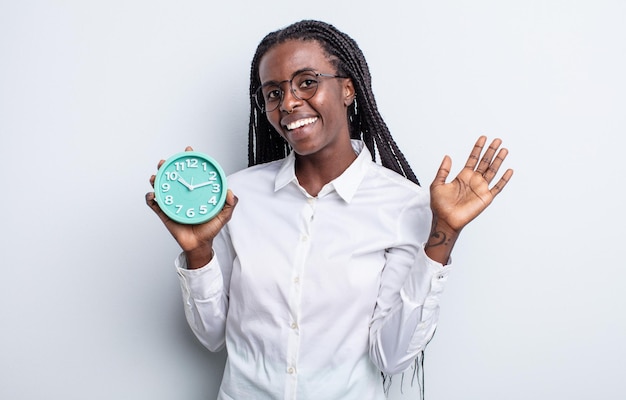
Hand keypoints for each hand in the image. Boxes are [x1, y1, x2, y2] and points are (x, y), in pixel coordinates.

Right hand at [145, 146, 237, 268]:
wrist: (199, 245)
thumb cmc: (210, 229)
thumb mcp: (223, 216)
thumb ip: (229, 204)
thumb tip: (230, 192)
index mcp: (195, 192)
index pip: (191, 172)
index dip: (189, 160)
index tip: (188, 150)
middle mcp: (182, 194)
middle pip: (172, 176)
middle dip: (167, 166)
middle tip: (165, 162)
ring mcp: (172, 202)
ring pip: (160, 186)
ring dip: (156, 179)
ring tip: (155, 177)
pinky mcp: (164, 213)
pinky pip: (154, 204)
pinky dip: (151, 198)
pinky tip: (153, 195)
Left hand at [430, 136, 512, 233]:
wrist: (445, 220)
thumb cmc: (440, 205)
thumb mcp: (437, 184)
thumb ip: (443, 170)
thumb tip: (447, 156)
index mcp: (463, 176)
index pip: (473, 158)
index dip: (478, 148)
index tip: (483, 138)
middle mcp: (473, 180)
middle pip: (485, 162)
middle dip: (491, 150)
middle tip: (497, 140)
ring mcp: (480, 188)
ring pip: (492, 171)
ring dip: (498, 160)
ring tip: (504, 150)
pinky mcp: (485, 198)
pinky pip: (497, 187)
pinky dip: (504, 179)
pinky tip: (509, 170)